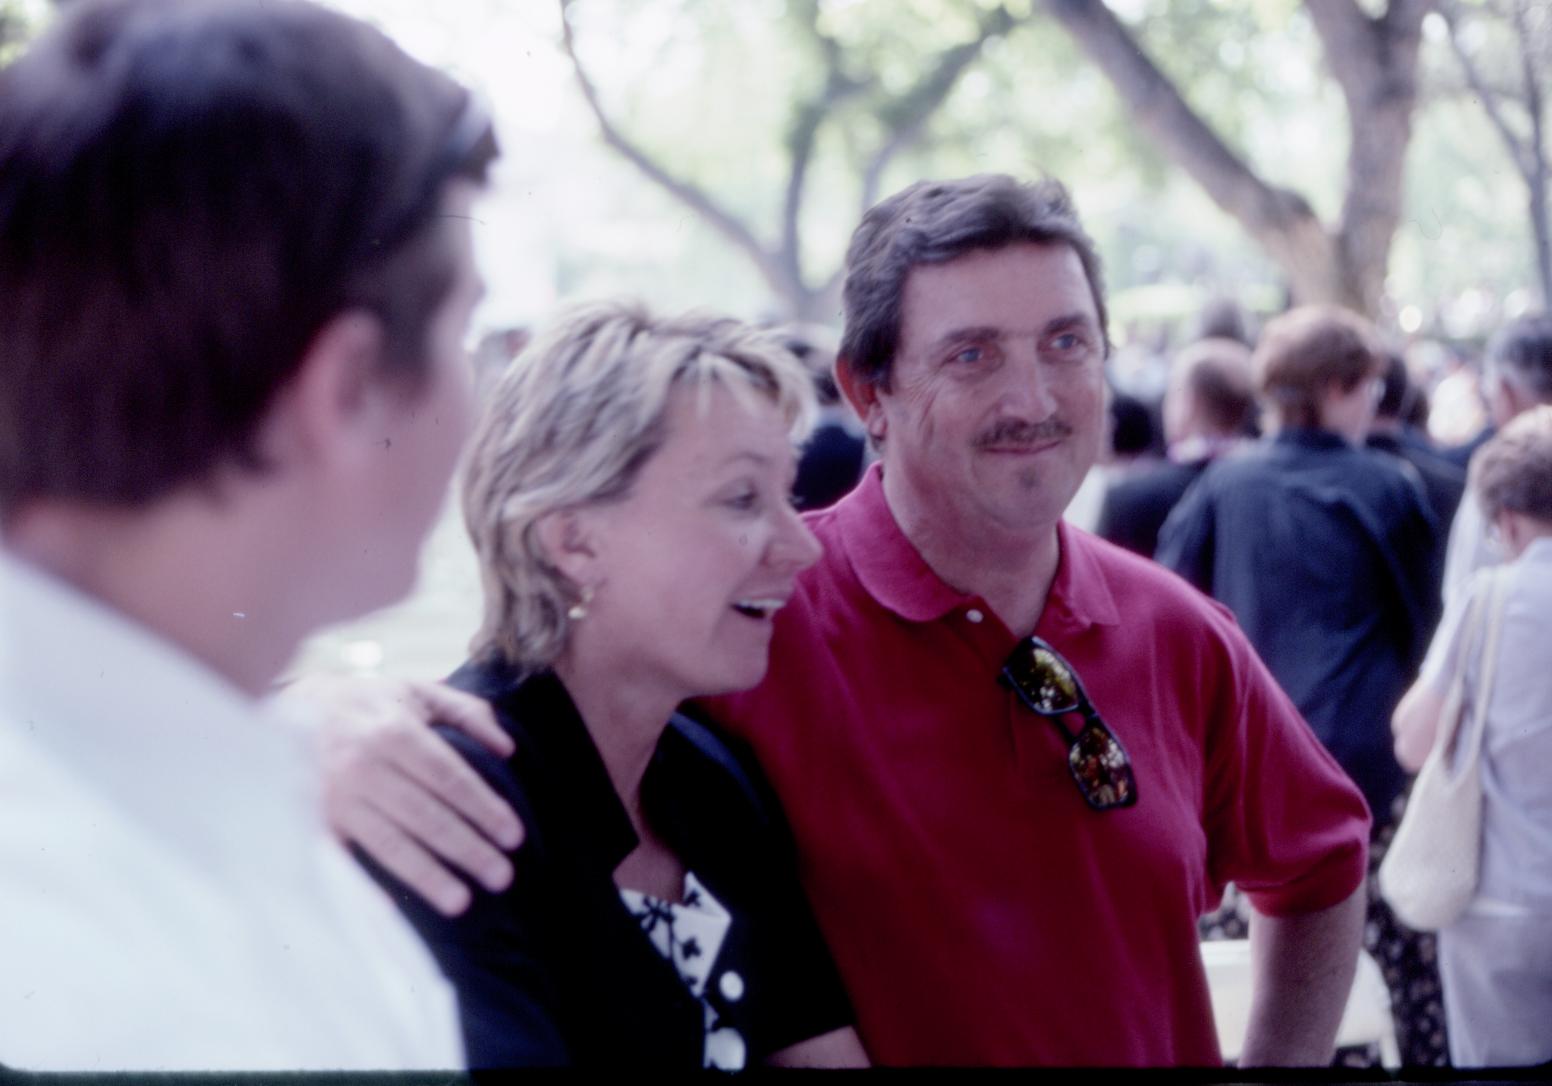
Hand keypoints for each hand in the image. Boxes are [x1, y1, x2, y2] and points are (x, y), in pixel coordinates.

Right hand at [282, 673, 524, 915]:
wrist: (287, 705)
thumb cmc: (368, 704)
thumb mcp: (418, 691)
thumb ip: (468, 712)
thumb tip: (508, 750)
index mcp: (393, 730)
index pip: (448, 776)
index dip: (483, 807)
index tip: (514, 836)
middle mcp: (363, 764)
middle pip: (425, 814)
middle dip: (466, 847)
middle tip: (502, 876)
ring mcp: (334, 796)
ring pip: (388, 842)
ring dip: (426, 874)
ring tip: (461, 902)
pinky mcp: (310, 820)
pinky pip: (339, 858)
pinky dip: (361, 885)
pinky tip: (392, 908)